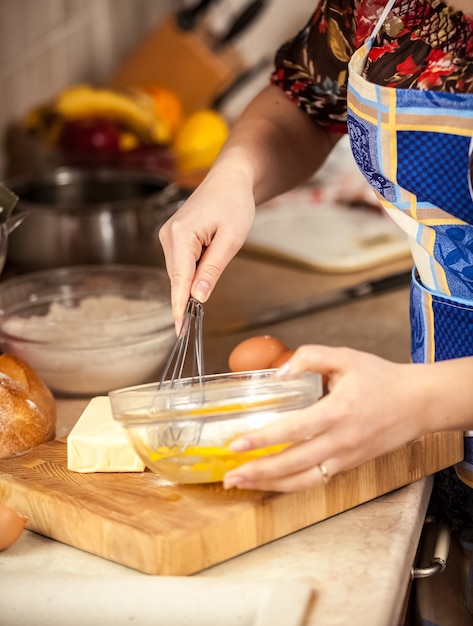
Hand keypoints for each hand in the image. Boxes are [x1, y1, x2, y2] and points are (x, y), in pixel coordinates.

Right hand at [159, 169, 255, 330]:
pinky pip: (181, 263)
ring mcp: (168, 235)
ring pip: (179, 272)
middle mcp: (168, 235)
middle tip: (201, 312)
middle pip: (177, 278)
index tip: (179, 328)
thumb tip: (198, 297)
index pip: (179, 280)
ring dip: (193, 281)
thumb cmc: (234, 204)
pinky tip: (208, 262)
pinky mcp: (174, 237)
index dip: (180, 306)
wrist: (230, 179)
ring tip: (217, 261)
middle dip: (189, 296)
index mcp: (181, 235)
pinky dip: (192, 271)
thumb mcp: (231, 240)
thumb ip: (213, 270)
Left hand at [223, 346, 426, 491]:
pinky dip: (290, 485)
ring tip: (242, 484)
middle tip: (229, 475)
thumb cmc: (382, 379)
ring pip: (302, 480)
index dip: (262, 439)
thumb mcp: (346, 356)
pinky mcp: (348, 466)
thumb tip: (279, 373)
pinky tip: (271, 483)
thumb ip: (310, 357)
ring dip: (269, 484)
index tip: (236, 445)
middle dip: (258, 471)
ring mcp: (345, 458)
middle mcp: (340, 441)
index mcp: (337, 412)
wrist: (418, 403)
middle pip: (292, 463)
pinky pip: (315, 481)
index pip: (293, 430)